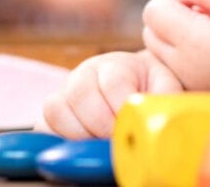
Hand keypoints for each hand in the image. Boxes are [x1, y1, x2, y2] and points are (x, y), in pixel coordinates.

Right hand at [42, 50, 182, 137]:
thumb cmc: (151, 89)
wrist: (138, 87)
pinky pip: (45, 124)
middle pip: (80, 94)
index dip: (121, 107)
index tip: (131, 123)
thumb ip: (164, 97)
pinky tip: (85, 144)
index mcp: (116, 65)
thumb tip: (159, 118)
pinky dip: (62, 138)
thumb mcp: (165, 88)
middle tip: (116, 136)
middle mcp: (86, 74)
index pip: (113, 82)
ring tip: (100, 141)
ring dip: (80, 132)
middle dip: (101, 123)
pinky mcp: (55, 112)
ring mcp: (67, 91)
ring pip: (57, 109)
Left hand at [141, 0, 209, 94]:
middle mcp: (182, 66)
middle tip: (206, 18)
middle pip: (150, 29)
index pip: (153, 10)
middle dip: (171, 16)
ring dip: (175, 36)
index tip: (203, 5)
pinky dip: (181, 55)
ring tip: (209, 36)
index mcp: (192, 41)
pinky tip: (209, 54)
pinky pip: (169, 66)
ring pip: (157, 48)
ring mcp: (184, 83)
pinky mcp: (190, 93)